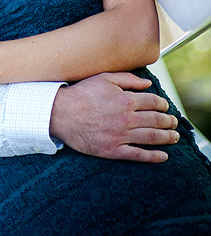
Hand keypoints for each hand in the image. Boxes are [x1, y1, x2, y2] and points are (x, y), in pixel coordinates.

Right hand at [50, 72, 178, 162]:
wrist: (61, 113)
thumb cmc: (81, 93)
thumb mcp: (104, 78)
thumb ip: (128, 79)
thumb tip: (147, 84)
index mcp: (125, 100)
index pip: (153, 103)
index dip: (163, 104)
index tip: (165, 106)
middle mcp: (126, 119)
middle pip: (156, 120)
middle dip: (169, 121)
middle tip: (174, 122)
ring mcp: (120, 136)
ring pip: (151, 138)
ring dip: (167, 138)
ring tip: (174, 137)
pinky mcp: (113, 150)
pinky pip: (138, 155)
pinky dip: (154, 157)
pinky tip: (163, 156)